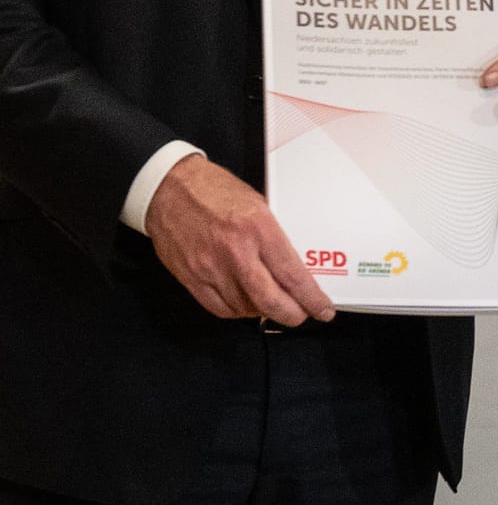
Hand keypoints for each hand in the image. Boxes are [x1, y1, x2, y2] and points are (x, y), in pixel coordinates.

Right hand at [145, 154, 334, 324]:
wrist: (168, 189)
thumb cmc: (214, 190)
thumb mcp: (258, 203)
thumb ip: (273, 236)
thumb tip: (294, 264)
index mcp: (258, 228)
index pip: (292, 274)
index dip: (311, 298)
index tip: (322, 308)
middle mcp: (235, 252)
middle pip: (270, 301)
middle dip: (293, 315)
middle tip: (302, 315)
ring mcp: (210, 268)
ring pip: (245, 308)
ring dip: (265, 312)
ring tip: (276, 306)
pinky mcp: (191, 278)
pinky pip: (219, 308)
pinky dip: (238, 311)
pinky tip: (248, 305)